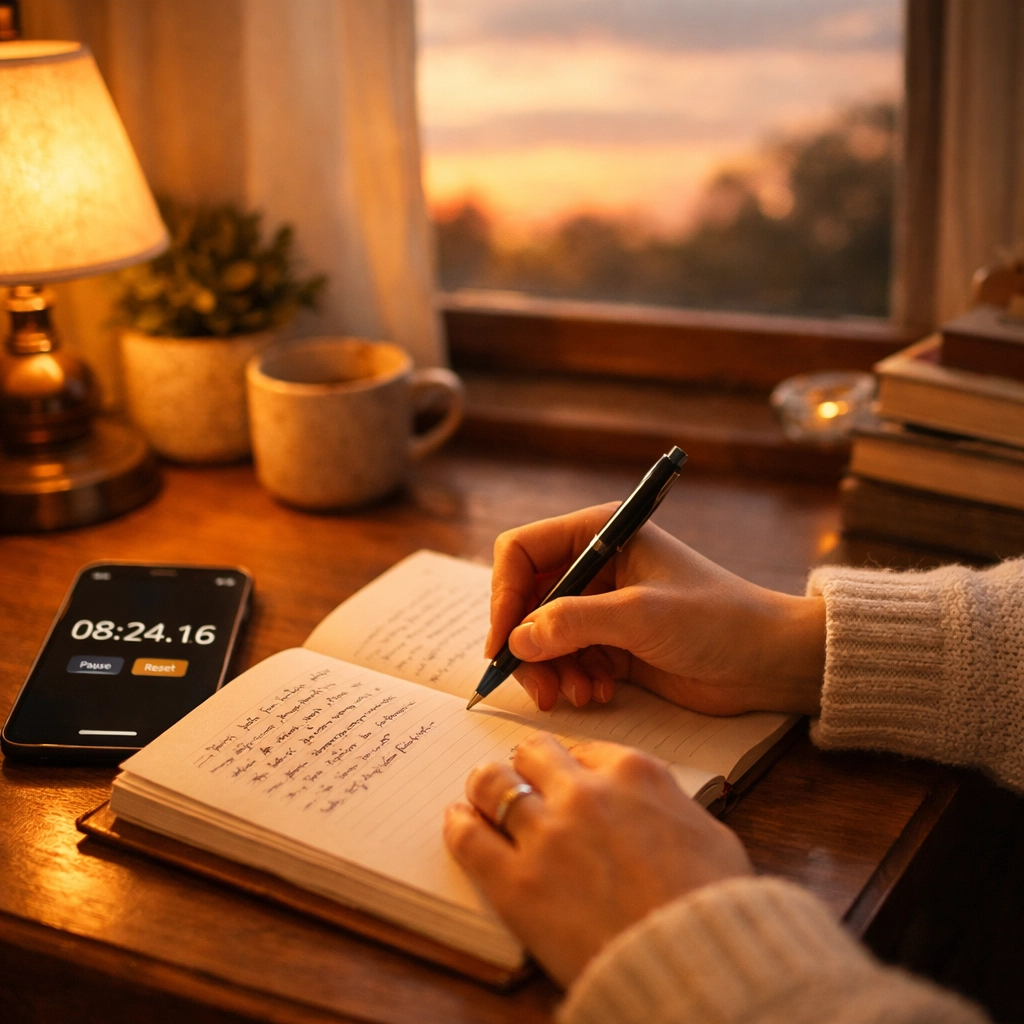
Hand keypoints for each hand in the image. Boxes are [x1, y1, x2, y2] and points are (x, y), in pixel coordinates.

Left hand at [444, 732, 751, 986]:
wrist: (695, 963)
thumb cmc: (714, 904)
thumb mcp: (708, 833)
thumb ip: (668, 805)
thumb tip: (651, 807)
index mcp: (633, 773)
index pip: (583, 748)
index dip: (570, 765)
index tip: (563, 777)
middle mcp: (584, 791)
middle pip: (531, 753)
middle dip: (525, 764)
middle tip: (520, 780)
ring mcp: (546, 834)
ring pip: (493, 783)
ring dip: (486, 787)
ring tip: (481, 796)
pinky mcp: (516, 882)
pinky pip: (469, 836)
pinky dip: (459, 824)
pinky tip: (459, 821)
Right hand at [487, 504, 824, 713]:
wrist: (769, 662)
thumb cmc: (717, 621)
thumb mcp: (641, 616)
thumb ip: (574, 623)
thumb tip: (516, 640)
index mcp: (601, 533)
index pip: (523, 551)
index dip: (504, 595)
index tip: (503, 643)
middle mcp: (595, 565)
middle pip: (526, 600)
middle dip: (528, 645)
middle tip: (541, 687)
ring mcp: (602, 606)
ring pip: (542, 636)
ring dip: (551, 670)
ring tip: (578, 696)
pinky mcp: (612, 643)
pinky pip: (567, 660)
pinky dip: (572, 680)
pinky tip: (599, 695)